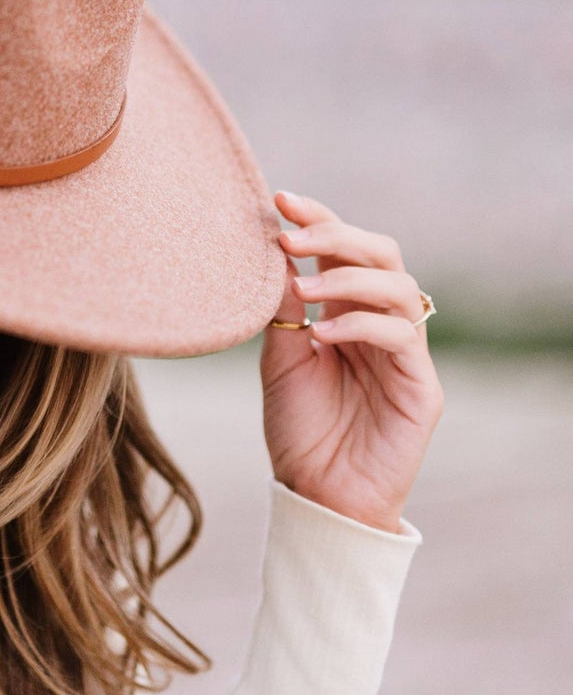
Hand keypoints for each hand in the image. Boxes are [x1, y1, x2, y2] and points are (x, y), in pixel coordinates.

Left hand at [260, 190, 443, 533]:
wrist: (318, 494)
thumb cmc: (299, 428)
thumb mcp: (280, 358)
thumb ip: (283, 310)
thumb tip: (274, 253)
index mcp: (345, 310)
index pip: (343, 248)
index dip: (319, 218)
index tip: (280, 200)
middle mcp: (380, 322)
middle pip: (381, 253)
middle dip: (336, 234)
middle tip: (289, 236)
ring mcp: (405, 352)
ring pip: (399, 286)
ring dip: (347, 277)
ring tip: (303, 286)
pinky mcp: (421, 385)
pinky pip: (401, 336)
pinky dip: (360, 324)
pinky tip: (321, 334)